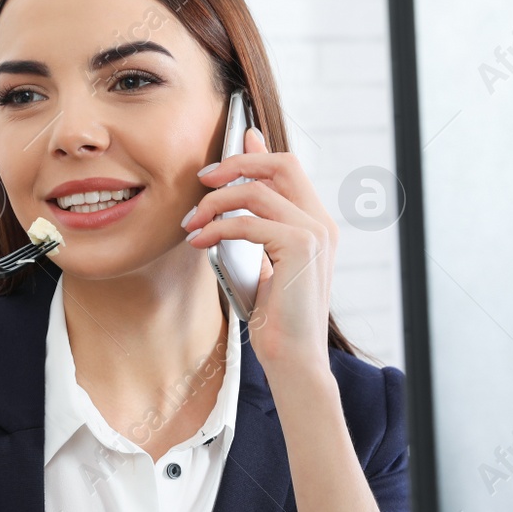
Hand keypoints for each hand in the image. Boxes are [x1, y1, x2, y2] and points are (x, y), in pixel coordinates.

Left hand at [181, 128, 336, 376]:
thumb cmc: (276, 320)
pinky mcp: (300, 246)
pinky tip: (200, 241)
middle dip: (236, 164)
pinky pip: (249, 221)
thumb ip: (255, 231)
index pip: (289, 168)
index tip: (221, 156)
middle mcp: (321, 223)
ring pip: (257, 191)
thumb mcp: (263, 265)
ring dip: (216, 203)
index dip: (256, 152)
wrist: (294, 360)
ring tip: (191, 224)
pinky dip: (218, 227)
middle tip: (202, 181)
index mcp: (316, 224)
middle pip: (280, 164)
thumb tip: (232, 201)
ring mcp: (314, 233)